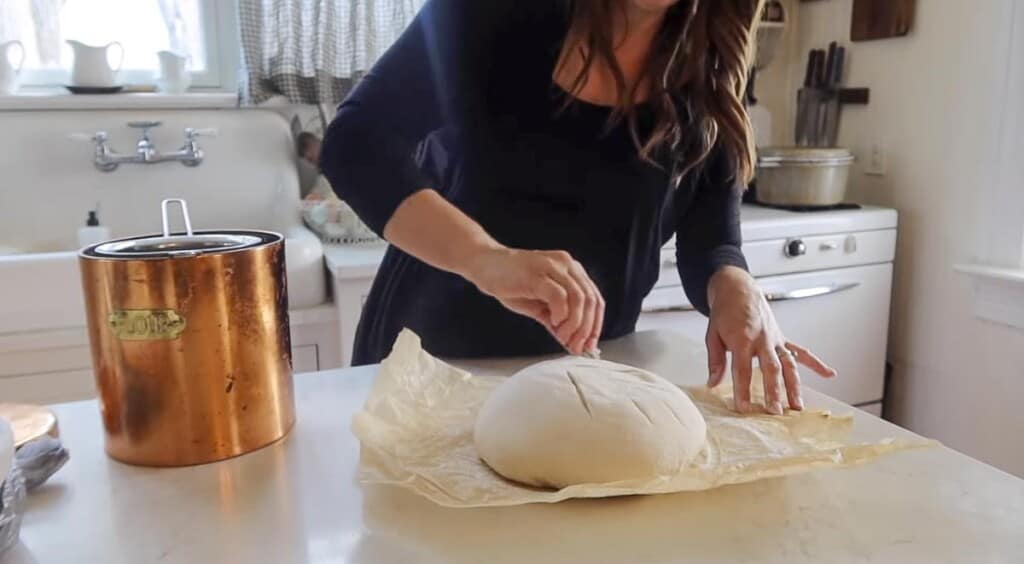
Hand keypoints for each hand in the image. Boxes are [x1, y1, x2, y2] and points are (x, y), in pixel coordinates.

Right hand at [460, 246, 604, 353]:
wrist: (484, 264)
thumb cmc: (509, 282)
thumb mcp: (538, 305)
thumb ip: (556, 321)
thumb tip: (570, 342)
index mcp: (571, 270)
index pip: (595, 299)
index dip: (595, 325)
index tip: (589, 345)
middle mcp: (567, 265)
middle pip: (590, 300)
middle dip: (586, 329)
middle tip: (576, 347)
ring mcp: (553, 267)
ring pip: (579, 298)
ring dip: (574, 324)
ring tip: (564, 337)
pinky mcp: (538, 273)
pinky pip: (559, 296)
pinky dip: (561, 313)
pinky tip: (553, 323)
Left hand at [705, 266, 836, 413]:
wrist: (738, 290)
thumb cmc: (724, 313)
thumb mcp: (712, 335)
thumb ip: (716, 361)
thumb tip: (713, 384)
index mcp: (742, 339)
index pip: (742, 369)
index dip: (742, 389)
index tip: (743, 407)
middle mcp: (762, 339)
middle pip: (771, 369)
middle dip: (774, 391)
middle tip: (776, 412)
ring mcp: (775, 339)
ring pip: (789, 365)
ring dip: (794, 386)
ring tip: (797, 407)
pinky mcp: (783, 338)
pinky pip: (802, 352)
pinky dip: (816, 363)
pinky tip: (829, 374)